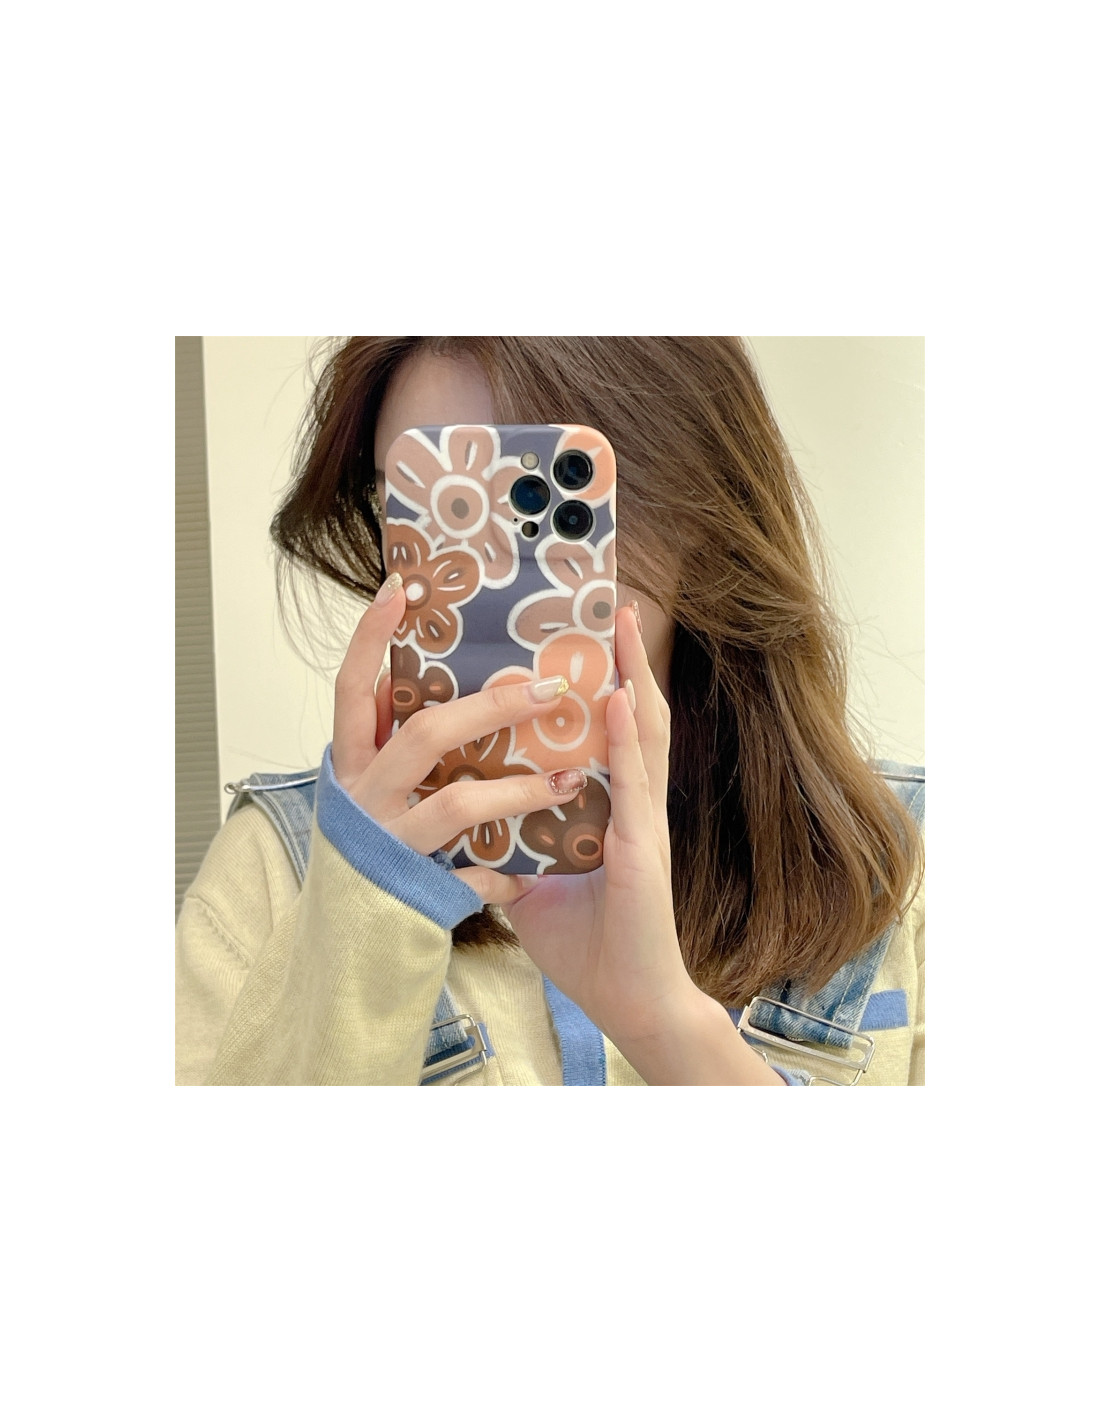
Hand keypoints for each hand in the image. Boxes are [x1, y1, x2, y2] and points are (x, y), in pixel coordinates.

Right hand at [331, 572, 591, 891]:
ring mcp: (389, 845)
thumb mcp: (364, 786)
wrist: (345, 945)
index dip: (369, 638)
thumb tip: (401, 674)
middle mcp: (363, 799)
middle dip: (494, 707)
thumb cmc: (367, 848)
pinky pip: (472, 875)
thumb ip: (380, 738)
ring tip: (571, 779)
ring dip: (521, 791)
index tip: (399, 587)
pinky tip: (531, 872)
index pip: (350, 688)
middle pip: (426, 736)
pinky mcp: (415, 891)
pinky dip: (505, 874)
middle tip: (551, 687)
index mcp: (349, 765)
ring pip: (459, 803)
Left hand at [498, 603, 781, 1083]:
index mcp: (609, 810)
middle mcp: (630, 806)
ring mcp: (641, 823)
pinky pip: (634, 783)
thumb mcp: (534, 887)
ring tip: (624, 626)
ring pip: (643, 735)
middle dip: (627, 661)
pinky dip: (626, 738)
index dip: (605, 686)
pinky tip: (620, 698)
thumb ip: (508, 854)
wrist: (629, 1002)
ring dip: (635, 676)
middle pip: (632, 718)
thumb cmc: (590, 947)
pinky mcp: (642, 849)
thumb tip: (470, 835)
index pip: (608, 735)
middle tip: (617, 607)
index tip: (590, 643)